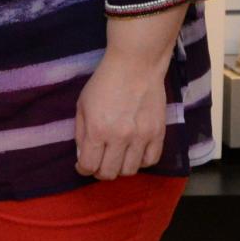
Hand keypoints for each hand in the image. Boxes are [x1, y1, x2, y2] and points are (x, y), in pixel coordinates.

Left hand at [75, 48, 166, 180]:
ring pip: (131, 171)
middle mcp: (120, 137)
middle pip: (110, 173)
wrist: (135, 67)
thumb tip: (82, 156)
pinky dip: (141, 162)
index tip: (82, 166)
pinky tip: (134, 154)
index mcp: (97, 130)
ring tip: (116, 158)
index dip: (83, 169)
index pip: (89, 165)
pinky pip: (151, 161)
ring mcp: (141, 137)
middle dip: (100, 172)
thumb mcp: (82, 105)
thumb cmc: (103, 84)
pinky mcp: (158, 134)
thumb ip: (80, 133)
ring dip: (120, 168)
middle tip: (98, 164)